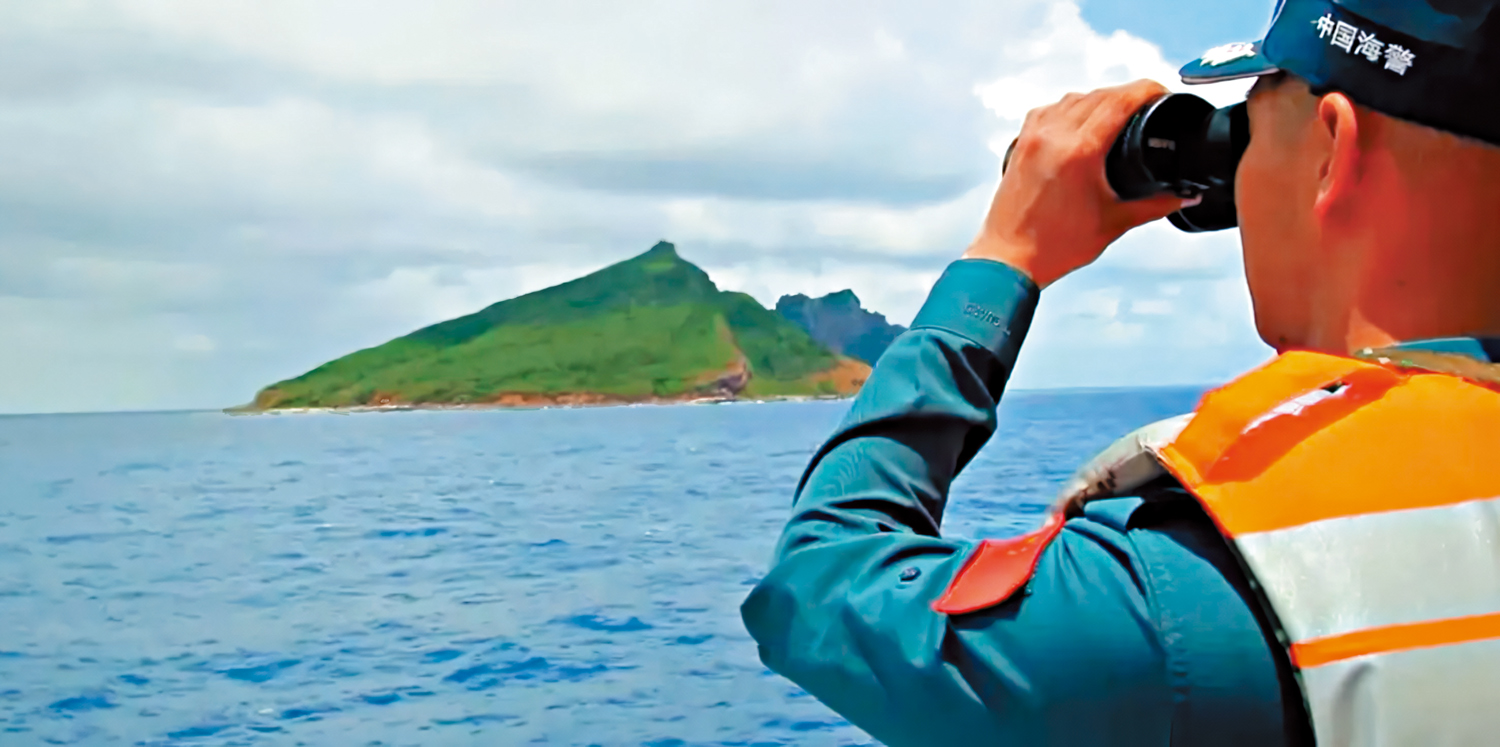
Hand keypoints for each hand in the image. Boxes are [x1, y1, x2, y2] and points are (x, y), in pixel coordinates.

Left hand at [963, 79, 1199, 288]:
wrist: (1008, 259)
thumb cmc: (1056, 246)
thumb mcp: (1114, 222)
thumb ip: (1155, 205)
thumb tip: (1186, 195)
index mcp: (1080, 151)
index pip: (1120, 101)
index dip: (1147, 90)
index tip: (1163, 91)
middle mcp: (1054, 136)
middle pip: (1099, 95)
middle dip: (1127, 94)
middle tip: (1148, 104)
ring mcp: (1033, 137)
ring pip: (1072, 98)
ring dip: (1098, 98)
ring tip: (1118, 111)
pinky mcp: (1020, 144)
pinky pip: (1049, 110)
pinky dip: (1070, 108)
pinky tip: (1081, 121)